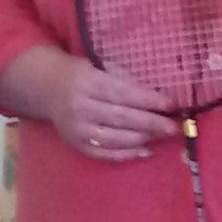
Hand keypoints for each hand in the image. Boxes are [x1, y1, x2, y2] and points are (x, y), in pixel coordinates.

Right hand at [3, 53, 173, 161]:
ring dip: (143, 138)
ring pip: (115, 138)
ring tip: (162, 135)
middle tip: (173, 126)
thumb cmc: (82, 75)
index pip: (122, 93)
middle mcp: (79, 107)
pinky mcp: (76, 145)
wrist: (47, 89)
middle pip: (121, 118)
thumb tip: (158, 97)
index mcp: (87, 83)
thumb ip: (126, 80)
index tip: (170, 104)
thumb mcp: (101, 67)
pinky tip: (146, 150)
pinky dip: (127, 154)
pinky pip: (105, 154)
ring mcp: (76, 129)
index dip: (148, 100)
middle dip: (151, 123)